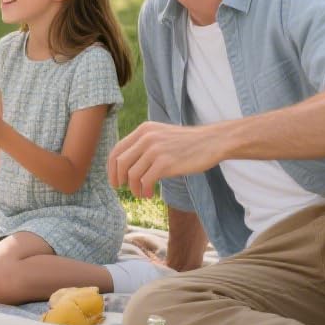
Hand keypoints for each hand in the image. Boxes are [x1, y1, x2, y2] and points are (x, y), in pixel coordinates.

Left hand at [108, 121, 222, 197]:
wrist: (213, 141)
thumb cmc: (187, 142)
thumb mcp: (161, 135)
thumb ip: (144, 145)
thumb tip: (126, 166)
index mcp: (143, 130)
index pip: (117, 150)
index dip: (111, 168)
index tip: (114, 180)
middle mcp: (146, 137)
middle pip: (120, 162)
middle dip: (118, 179)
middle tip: (122, 189)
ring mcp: (155, 149)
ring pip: (131, 174)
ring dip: (134, 188)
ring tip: (141, 194)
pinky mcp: (165, 162)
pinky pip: (145, 181)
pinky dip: (144, 190)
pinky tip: (149, 194)